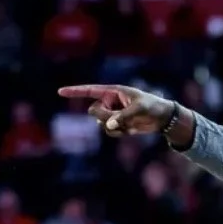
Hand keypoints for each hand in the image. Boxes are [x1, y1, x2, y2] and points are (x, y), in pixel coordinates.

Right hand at [57, 84, 194, 144]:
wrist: (162, 118)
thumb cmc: (153, 107)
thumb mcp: (140, 109)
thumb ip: (123, 116)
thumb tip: (108, 125)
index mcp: (113, 92)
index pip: (90, 90)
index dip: (74, 91)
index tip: (60, 91)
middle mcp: (110, 102)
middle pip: (94, 112)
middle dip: (105, 117)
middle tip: (122, 117)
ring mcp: (113, 114)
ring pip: (101, 123)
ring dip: (114, 126)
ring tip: (129, 123)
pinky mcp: (118, 125)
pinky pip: (109, 131)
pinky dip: (119, 133)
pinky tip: (130, 130)